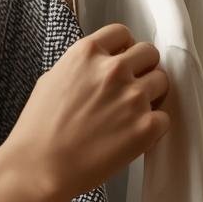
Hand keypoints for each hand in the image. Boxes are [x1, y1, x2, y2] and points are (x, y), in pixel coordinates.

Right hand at [1, 23, 170, 201]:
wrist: (39, 168)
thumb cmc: (38, 130)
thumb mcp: (52, 80)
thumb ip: (81, 67)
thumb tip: (97, 67)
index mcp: (88, 53)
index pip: (122, 33)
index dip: (124, 48)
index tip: (124, 60)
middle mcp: (114, 69)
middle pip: (149, 54)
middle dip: (142, 69)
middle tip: (131, 88)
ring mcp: (133, 97)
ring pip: (162, 82)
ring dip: (151, 95)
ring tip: (131, 114)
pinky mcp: (146, 126)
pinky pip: (164, 117)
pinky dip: (153, 126)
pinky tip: (133, 135)